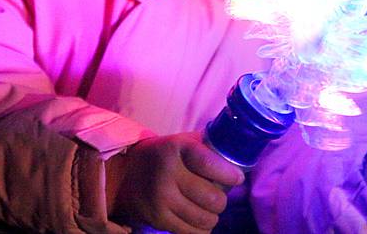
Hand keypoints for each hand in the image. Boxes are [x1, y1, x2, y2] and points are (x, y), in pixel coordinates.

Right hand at [106, 132, 243, 233]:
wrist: (126, 173)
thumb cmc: (166, 155)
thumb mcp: (184, 141)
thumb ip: (209, 146)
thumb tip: (240, 152)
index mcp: (177, 149)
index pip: (210, 165)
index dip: (229, 175)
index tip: (237, 179)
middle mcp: (167, 174)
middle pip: (212, 198)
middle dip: (222, 200)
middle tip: (219, 196)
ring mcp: (161, 199)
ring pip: (205, 218)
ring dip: (213, 216)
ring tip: (209, 209)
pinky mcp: (157, 219)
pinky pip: (191, 232)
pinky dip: (201, 229)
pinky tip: (199, 219)